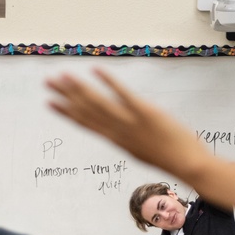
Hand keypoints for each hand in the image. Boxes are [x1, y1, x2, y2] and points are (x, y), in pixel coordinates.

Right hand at [46, 70, 209, 181]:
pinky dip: (108, 81)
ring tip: (63, 75)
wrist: (187, 164)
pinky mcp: (144, 112)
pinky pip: (122, 94)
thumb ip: (128, 137)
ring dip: (79, 88)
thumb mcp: (142, 150)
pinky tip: (95, 70)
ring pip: (98, 103)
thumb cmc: (169, 158)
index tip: (50, 103)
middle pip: (85, 110)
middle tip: (47, 82)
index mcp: (116, 141)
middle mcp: (117, 132)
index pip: (85, 124)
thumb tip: (121, 128)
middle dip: (65, 95)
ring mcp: (129, 122)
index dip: (66, 112)